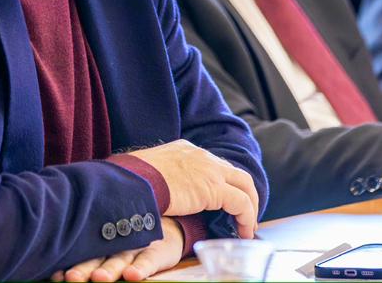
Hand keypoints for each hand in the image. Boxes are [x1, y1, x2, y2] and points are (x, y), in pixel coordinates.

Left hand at [53, 217, 183, 282]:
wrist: (165, 226)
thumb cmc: (125, 240)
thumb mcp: (105, 244)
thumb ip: (85, 255)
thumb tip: (53, 272)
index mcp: (97, 243)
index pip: (80, 254)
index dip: (68, 264)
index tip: (55, 275)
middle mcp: (114, 244)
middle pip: (96, 257)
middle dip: (84, 269)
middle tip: (72, 278)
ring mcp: (134, 247)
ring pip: (119, 259)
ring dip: (109, 270)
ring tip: (99, 278)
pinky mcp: (154, 252)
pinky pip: (147, 261)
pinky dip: (140, 268)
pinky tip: (132, 276)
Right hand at [123, 139, 258, 236]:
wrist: (133, 181)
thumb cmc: (131, 179)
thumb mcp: (148, 171)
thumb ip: (159, 177)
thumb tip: (152, 191)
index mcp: (185, 149)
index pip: (213, 164)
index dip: (223, 183)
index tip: (224, 200)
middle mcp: (202, 156)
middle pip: (234, 173)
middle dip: (244, 193)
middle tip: (245, 214)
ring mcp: (210, 170)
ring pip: (245, 185)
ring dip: (250, 207)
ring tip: (247, 227)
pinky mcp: (214, 189)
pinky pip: (241, 203)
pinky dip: (246, 218)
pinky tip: (243, 232)